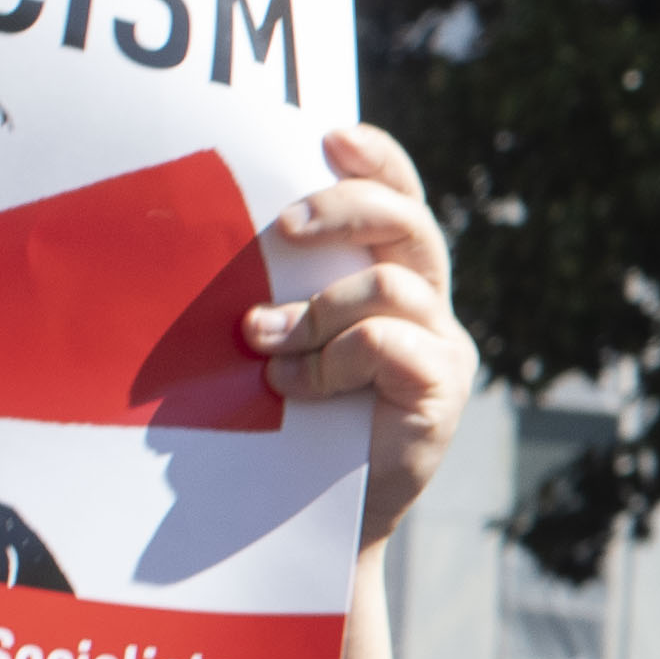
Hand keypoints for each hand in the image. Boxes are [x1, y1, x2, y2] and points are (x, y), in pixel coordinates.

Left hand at [250, 125, 478, 557]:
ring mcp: (443, 349)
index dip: (377, 160)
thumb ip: (281, 290)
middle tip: (288, 227)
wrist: (314, 521)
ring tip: (262, 341)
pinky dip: (329, 359)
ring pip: (392, 286)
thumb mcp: (283, 338)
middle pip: (410, 222)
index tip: (329, 137)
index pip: (402, 196)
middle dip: (347, 209)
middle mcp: (430, 305)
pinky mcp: (440, 394)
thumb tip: (216, 230)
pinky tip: (292, 385)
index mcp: (395, 277)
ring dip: (316, 309)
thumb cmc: (287, 424)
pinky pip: (385, 344)